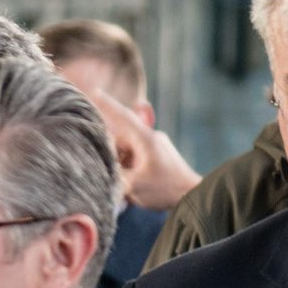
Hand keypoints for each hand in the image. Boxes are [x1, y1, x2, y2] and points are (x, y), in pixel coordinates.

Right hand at [86, 89, 199, 210]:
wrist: (193, 196)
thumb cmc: (166, 189)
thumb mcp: (133, 185)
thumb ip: (114, 174)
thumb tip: (102, 168)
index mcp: (144, 139)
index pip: (122, 115)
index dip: (106, 104)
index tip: (94, 91)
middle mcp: (150, 138)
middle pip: (120, 137)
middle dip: (109, 149)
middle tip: (102, 163)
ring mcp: (156, 147)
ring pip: (128, 149)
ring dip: (121, 163)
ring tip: (123, 181)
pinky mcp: (159, 157)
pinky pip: (137, 157)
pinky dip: (130, 168)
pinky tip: (130, 184)